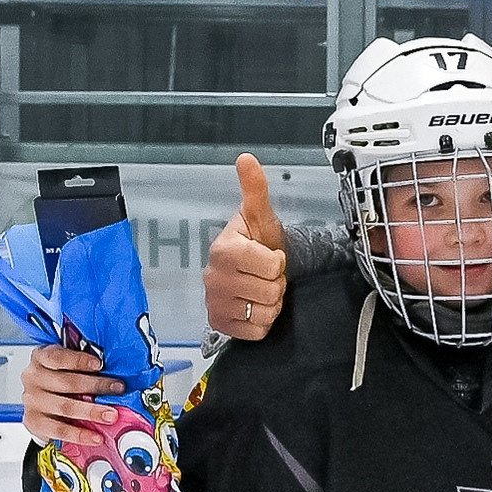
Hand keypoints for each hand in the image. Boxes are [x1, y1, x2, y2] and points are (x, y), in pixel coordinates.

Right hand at [21, 341, 122, 448]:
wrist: (39, 406)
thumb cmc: (58, 382)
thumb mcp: (66, 368)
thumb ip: (84, 368)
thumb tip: (113, 375)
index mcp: (41, 358)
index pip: (57, 357)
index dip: (78, 360)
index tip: (99, 364)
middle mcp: (33, 378)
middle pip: (66, 383)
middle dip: (96, 386)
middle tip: (118, 389)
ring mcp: (32, 401)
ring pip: (65, 407)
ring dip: (92, 411)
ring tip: (111, 415)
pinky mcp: (34, 422)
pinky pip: (60, 430)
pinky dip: (80, 434)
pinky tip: (96, 437)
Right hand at [205, 153, 288, 341]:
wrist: (248, 275)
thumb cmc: (256, 245)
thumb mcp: (259, 217)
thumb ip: (255, 189)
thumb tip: (247, 159)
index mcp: (224, 249)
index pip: (271, 265)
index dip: (277, 262)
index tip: (268, 256)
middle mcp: (213, 277)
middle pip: (270, 290)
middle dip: (276, 284)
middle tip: (265, 275)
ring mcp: (215, 303)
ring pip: (265, 312)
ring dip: (271, 304)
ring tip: (260, 290)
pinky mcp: (220, 325)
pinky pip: (256, 332)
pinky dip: (262, 324)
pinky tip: (254, 307)